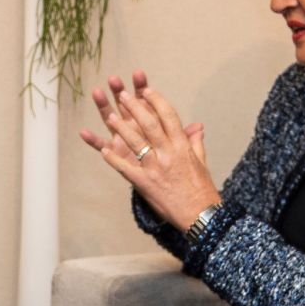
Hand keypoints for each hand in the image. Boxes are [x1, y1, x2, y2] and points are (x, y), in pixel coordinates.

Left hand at [78, 69, 219, 230]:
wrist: (200, 215)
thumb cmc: (201, 189)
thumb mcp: (201, 162)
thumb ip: (195, 142)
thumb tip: (197, 126)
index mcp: (182, 146)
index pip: (168, 116)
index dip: (156, 101)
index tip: (146, 90)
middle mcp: (168, 153)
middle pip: (149, 124)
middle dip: (134, 107)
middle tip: (123, 94)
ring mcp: (155, 168)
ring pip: (135, 142)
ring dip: (120, 127)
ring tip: (109, 115)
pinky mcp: (144, 183)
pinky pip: (125, 168)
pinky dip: (113, 159)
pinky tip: (103, 151)